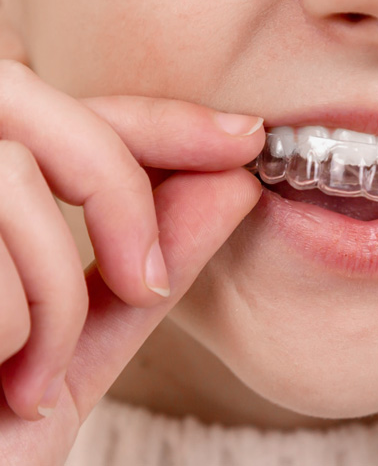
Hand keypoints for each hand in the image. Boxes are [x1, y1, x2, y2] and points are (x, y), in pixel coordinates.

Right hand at [0, 60, 263, 464]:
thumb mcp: (83, 334)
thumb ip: (150, 256)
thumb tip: (233, 185)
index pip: (78, 112)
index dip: (165, 120)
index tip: (243, 140)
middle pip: (37, 103)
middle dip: (118, 189)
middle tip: (148, 279)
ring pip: (13, 178)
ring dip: (58, 296)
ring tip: (37, 375)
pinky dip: (21, 334)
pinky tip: (1, 384)